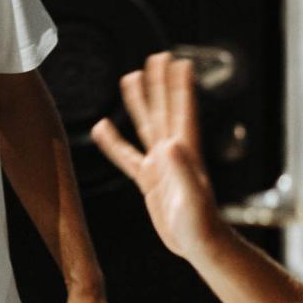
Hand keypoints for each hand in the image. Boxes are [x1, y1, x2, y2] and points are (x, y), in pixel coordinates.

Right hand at [89, 52, 227, 262]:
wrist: (198, 245)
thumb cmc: (201, 225)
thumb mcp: (192, 199)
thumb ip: (181, 172)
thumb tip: (170, 144)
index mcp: (185, 152)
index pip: (182, 111)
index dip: (180, 86)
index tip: (177, 61)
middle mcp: (173, 152)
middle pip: (163, 109)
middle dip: (159, 83)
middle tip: (156, 57)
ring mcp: (160, 164)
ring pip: (146, 124)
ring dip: (139, 101)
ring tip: (130, 78)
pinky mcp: (148, 179)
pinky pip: (126, 155)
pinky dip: (113, 141)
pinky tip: (101, 128)